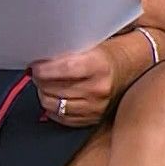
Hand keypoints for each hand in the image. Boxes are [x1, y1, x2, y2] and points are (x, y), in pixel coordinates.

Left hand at [29, 32, 149, 126]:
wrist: (129, 68)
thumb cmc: (106, 54)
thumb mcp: (91, 45)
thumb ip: (68, 52)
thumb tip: (40, 59)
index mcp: (99, 66)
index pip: (64, 69)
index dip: (44, 69)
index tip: (35, 66)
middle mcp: (98, 89)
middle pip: (56, 89)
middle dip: (40, 81)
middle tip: (37, 73)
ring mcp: (96, 108)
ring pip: (55, 106)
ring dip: (44, 94)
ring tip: (45, 84)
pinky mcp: (93, 120)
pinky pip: (63, 118)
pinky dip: (53, 109)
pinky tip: (54, 97)